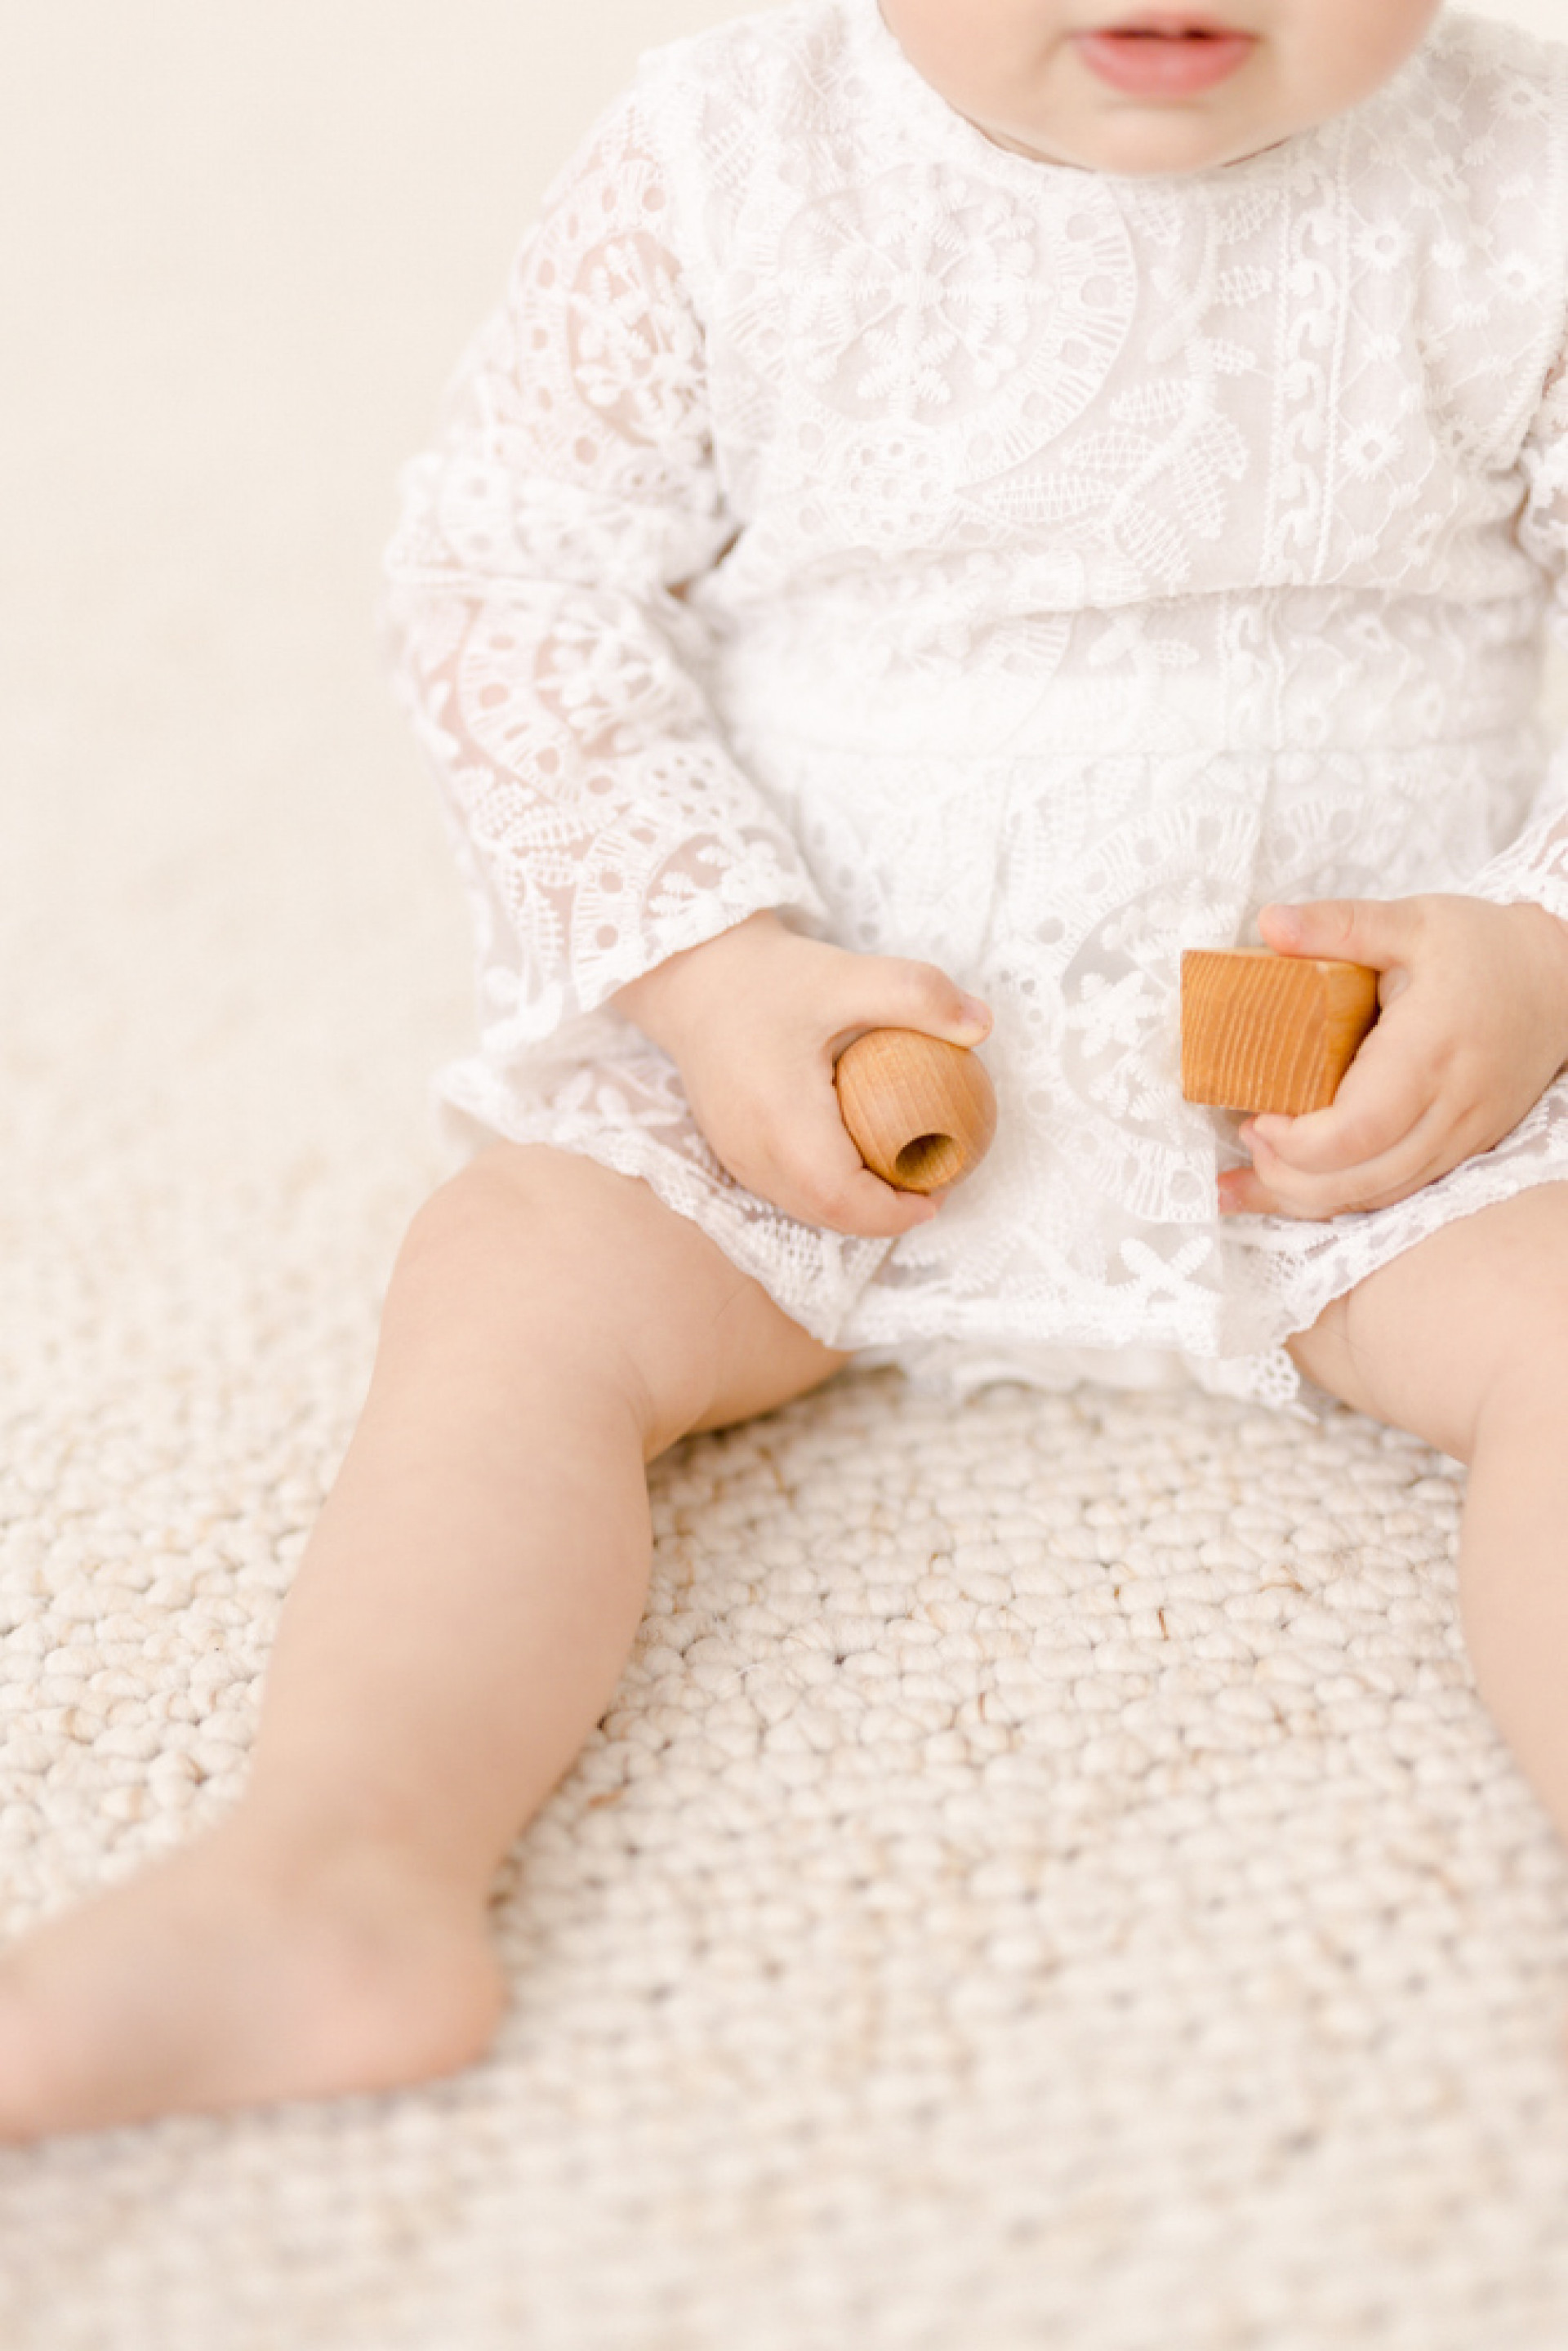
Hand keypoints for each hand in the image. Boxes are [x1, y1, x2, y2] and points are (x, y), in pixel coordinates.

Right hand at [612, 913, 992, 1237]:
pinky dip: (829, 1187)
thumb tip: (981, 1024)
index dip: (894, 1212)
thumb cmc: (768, 976)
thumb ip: (917, 995)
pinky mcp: (732, 1150)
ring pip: (806, 1206)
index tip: (941, 1192)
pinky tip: (860, 1153)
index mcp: (779, 1120)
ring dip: (856, 1204)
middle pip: (827, 1214)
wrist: (692, 973)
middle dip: (885, 1214)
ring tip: (904, 1172)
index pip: (841, 1197)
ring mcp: (736, 1156)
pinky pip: (787, 1187)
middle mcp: (752, 1151)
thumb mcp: (848, 974)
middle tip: (934, 1182)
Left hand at [1218, 895, 1567, 1220]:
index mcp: (1429, 1051)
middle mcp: (1449, 1108)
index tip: (1257, 1116)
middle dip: (1288, 1177)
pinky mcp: (1460, 1151)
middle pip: (1361, 1180)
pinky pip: (1395, 1194)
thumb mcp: (1413, 921)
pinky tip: (1292, 1192)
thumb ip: (1340, 925)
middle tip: (1247, 1139)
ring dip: (1306, 1199)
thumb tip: (1269, 923)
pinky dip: (1340, 1200)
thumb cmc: (1485, 950)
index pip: (1358, 1129)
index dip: (1297, 1142)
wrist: (1562, 981)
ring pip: (1377, 1198)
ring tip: (1251, 1175)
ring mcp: (1459, 1138)